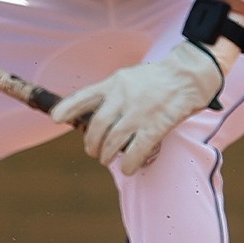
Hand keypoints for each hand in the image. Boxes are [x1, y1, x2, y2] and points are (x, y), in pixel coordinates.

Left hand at [50, 41, 236, 174]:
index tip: (55, 118)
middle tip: (92, 151)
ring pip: (113, 141)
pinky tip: (127, 168)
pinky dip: (129, 162)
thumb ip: (111, 94)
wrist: (189, 74)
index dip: (67, 108)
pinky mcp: (156, 125)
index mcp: (114, 84)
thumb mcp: (128, 77)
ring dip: (106, 155)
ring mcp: (139, 112)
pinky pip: (136, 149)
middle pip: (97, 127)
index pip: (84, 96)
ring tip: (106, 159)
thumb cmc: (157, 79)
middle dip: (91, 144)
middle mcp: (122, 97)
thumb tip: (96, 117)